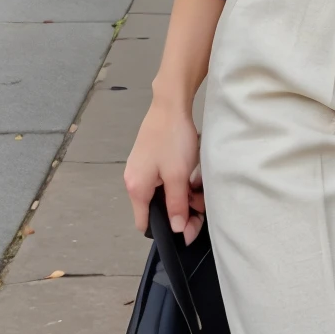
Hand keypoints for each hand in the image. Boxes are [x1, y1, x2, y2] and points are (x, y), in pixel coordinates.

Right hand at [124, 100, 204, 245]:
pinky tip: (192, 176)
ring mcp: (141, 168)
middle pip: (156, 208)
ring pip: (162, 193)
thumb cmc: (173, 140)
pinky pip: (163, 180)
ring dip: (181, 195)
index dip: (165, 229)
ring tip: (199, 190)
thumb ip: (177, 205)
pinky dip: (177, 182)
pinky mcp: (150, 158)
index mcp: (137, 188)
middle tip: (200, 207)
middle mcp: (134, 180)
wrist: (170, 104)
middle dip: (179, 210)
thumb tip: (176, 230)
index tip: (187, 227)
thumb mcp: (178, 176)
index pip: (145, 223)